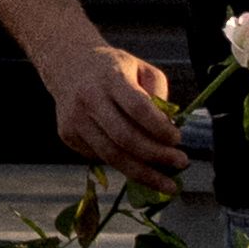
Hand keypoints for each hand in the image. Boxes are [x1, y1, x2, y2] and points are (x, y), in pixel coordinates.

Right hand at [40, 37, 187, 185]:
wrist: (67, 65)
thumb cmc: (112, 69)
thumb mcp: (141, 69)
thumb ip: (158, 94)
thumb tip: (168, 131)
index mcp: (110, 77)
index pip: (137, 108)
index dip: (159, 128)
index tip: (177, 138)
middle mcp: (89, 99)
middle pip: (125, 137)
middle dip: (156, 155)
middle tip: (180, 163)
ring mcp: (74, 119)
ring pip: (111, 155)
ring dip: (142, 173)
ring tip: (165, 182)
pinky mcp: (67, 135)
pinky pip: (100, 157)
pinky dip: (122, 164)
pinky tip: (137, 163)